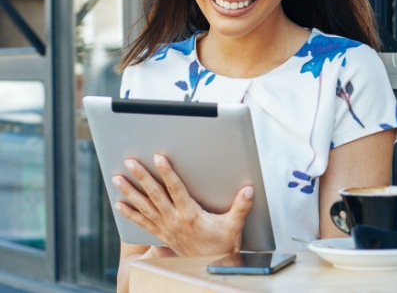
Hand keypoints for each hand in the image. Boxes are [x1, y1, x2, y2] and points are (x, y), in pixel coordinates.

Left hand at [111, 154, 253, 255]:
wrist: (209, 268)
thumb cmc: (221, 246)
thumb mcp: (233, 226)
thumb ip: (241, 206)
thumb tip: (248, 190)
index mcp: (189, 214)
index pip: (175, 189)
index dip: (167, 173)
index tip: (158, 158)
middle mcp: (174, 219)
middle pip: (154, 194)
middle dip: (141, 177)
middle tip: (129, 162)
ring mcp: (165, 227)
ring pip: (144, 206)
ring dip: (130, 192)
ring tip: (117, 179)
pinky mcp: (161, 234)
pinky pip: (142, 222)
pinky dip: (130, 213)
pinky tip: (119, 204)